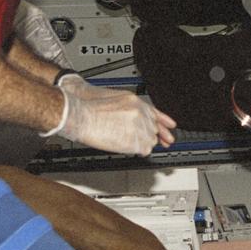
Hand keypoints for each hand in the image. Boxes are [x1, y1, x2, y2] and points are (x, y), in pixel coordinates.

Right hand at [52, 74, 177, 154]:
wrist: (80, 113)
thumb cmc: (89, 107)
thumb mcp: (114, 98)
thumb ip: (128, 108)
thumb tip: (131, 118)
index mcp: (135, 101)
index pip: (155, 113)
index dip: (163, 122)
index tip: (170, 127)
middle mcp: (140, 112)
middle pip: (153, 128)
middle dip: (150, 135)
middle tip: (146, 141)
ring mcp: (138, 126)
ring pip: (150, 139)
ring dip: (142, 143)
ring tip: (129, 144)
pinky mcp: (134, 140)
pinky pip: (144, 149)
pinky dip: (138, 151)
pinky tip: (131, 149)